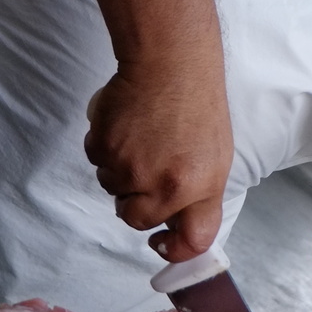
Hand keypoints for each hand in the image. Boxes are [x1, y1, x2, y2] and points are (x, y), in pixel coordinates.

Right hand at [84, 60, 232, 262]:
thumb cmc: (196, 104)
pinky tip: (124, 125)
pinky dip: (104, 146)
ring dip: (120, 170)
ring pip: (112, 189)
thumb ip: (197, 194)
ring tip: (140, 136)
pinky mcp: (104, 148)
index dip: (174, 250)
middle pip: (136, 219)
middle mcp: (167, 185)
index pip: (193, 240)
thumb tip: (175, 223)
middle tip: (145, 168)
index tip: (160, 243)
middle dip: (136, 201)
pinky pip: (96, 161)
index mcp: (202, 187)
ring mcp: (132, 168)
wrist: (170, 61)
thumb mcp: (215, 156)